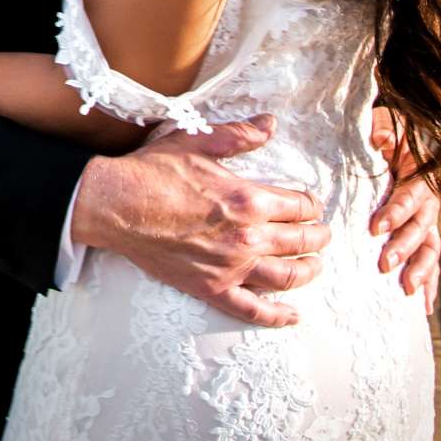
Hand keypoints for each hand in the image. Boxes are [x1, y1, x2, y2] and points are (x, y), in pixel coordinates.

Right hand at [70, 114, 329, 327]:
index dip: (311, 204)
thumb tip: (270, 124)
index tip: (312, 204)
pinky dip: (278, 316)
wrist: (116, 205)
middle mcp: (247, 237)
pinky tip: (293, 315)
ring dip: (309, 272)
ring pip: (286, 277)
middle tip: (324, 235)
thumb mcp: (198, 141)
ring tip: (316, 266)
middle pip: (300, 242)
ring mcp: (230, 267)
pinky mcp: (211, 288)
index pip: (299, 205)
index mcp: (248, 199)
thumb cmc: (154, 171)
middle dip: (319, 237)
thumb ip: (239, 135)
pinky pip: (252, 310)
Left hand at [368, 105, 440, 310]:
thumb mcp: (383, 124)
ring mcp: (427, 219)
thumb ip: (381, 131)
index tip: (376, 227)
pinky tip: (423, 307)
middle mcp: (428, 199)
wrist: (402, 137)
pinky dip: (429, 283)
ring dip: (421, 270)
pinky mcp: (422, 234)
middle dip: (405, 247)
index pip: (412, 194)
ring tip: (406, 290)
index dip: (397, 211)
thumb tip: (377, 138)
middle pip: (422, 226)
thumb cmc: (387, 132)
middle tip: (384, 264)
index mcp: (420, 172)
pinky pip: (430, 260)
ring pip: (430, 247)